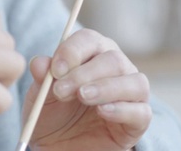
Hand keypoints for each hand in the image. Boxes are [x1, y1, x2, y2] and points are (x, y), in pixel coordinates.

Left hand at [24, 28, 151, 150]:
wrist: (59, 146)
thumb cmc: (52, 113)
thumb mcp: (41, 95)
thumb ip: (41, 77)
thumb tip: (39, 62)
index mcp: (91, 54)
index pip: (89, 40)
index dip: (72, 51)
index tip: (55, 70)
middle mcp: (116, 69)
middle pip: (113, 59)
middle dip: (84, 74)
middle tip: (61, 91)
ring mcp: (131, 94)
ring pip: (134, 82)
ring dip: (105, 88)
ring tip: (82, 97)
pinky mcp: (138, 121)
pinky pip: (141, 111)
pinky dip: (122, 109)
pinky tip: (102, 111)